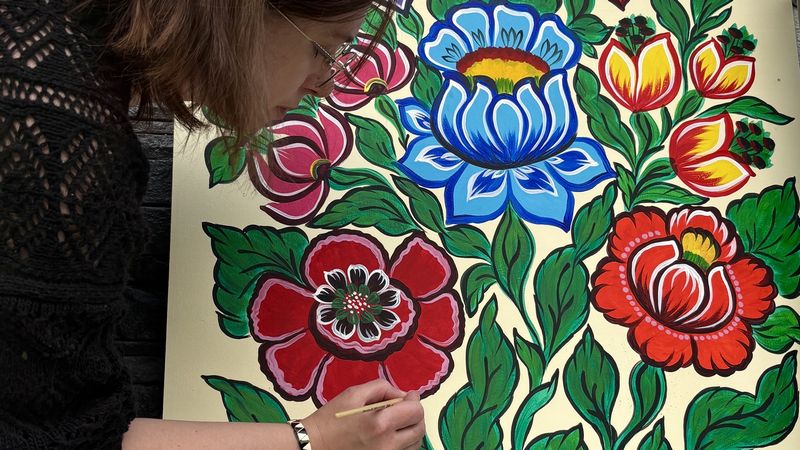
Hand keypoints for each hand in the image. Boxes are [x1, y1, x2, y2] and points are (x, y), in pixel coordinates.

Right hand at [301, 379, 424, 449]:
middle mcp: (387, 444)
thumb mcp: (354, 393)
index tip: (407, 397)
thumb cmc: (332, 418)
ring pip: (415, 443)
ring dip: (411, 430)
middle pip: (419, 428)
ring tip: (398, 421)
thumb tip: (401, 394)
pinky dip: (404, 443)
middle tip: (404, 408)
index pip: (415, 411)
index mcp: (380, 423)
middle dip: (415, 414)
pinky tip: (392, 435)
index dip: (413, 400)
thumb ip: (382, 388)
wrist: (315, 444)